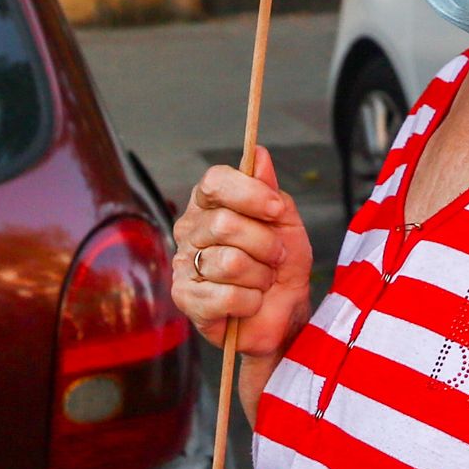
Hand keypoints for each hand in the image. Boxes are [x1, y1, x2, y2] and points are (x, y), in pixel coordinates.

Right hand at [171, 148, 312, 359]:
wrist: (283, 314)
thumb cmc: (280, 267)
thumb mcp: (285, 224)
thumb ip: (270, 190)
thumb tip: (258, 154)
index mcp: (209, 205)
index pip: (215, 181)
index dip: (249, 193)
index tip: (276, 210)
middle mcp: (190, 231)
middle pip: (224, 223)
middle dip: (265, 244)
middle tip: (276, 258)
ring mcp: (183, 265)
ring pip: (228, 262)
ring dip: (260, 277)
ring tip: (261, 282)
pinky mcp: (185, 299)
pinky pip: (225, 296)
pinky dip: (250, 301)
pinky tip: (249, 303)